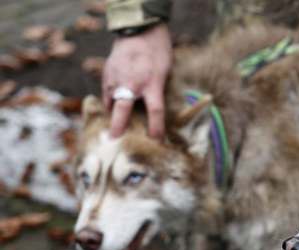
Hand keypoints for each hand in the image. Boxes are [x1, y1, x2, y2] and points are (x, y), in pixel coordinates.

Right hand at [102, 23, 171, 138]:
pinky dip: (109, 102)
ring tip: (112, 129)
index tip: (156, 140)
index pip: (156, 111)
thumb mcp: (165, 74)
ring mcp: (117, 78)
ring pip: (110, 102)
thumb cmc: (157, 54)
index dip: (156, 128)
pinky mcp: (107, 74)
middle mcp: (133, 83)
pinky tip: (112, 110)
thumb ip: (158, 92)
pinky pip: (106, 93)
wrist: (140, 32)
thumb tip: (155, 113)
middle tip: (113, 140)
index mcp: (152, 83)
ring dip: (112, 116)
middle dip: (119, 126)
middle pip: (123, 109)